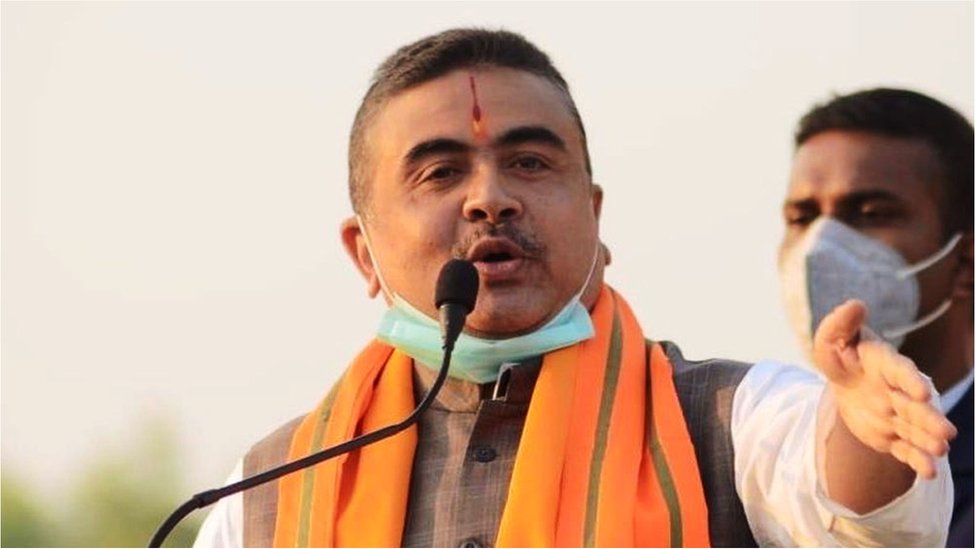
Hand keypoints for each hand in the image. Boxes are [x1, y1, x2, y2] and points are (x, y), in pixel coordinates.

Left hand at [813, 299, 956, 478]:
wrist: (845, 383)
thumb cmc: (841, 357)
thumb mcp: (831, 340)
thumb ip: (840, 323)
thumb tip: (854, 304)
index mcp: (885, 365)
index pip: (900, 372)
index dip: (910, 381)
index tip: (923, 392)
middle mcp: (897, 391)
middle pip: (915, 406)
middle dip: (930, 419)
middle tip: (946, 433)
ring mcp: (897, 414)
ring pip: (915, 429)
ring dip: (928, 439)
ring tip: (941, 450)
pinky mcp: (892, 435)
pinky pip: (905, 449)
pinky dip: (916, 460)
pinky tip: (928, 472)